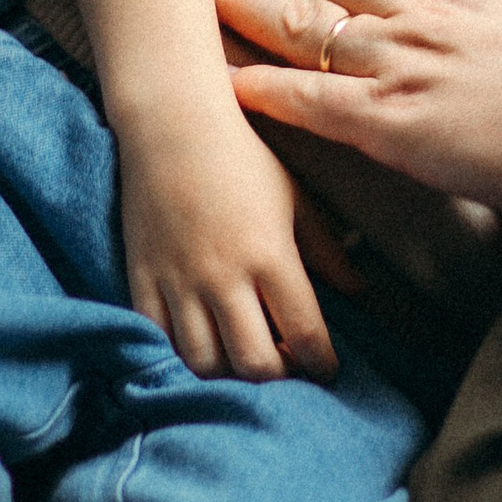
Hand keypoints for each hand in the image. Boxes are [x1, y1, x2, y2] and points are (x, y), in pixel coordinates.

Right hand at [109, 94, 335, 380]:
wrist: (171, 122)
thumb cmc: (243, 156)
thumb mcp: (295, 199)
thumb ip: (325, 250)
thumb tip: (359, 291)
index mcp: (271, 256)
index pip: (305, 335)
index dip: (322, 365)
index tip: (328, 370)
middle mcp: (225, 277)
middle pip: (255, 363)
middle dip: (279, 379)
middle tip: (287, 368)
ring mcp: (179, 281)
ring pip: (204, 362)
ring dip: (231, 376)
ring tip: (244, 363)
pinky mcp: (142, 277)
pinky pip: (157, 338)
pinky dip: (179, 357)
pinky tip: (199, 349)